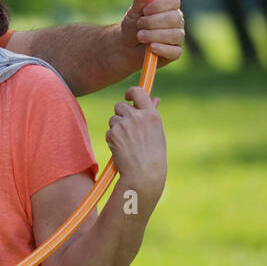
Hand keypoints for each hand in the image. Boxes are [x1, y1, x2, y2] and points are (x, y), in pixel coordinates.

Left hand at [106, 86, 166, 204]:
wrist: (144, 173)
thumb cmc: (154, 154)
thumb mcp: (157, 131)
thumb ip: (152, 114)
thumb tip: (155, 98)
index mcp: (151, 114)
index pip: (138, 92)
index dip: (131, 92)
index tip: (128, 97)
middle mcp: (137, 116)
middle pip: (120, 105)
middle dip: (121, 114)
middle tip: (127, 128)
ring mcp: (124, 124)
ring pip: (113, 119)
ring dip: (117, 128)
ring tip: (128, 142)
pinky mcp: (113, 133)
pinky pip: (109, 131)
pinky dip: (113, 138)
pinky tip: (122, 148)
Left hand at [120, 0, 184, 65]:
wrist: (125, 48)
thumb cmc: (132, 27)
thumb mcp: (133, 12)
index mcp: (168, 7)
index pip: (173, 0)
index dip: (159, 5)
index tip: (145, 10)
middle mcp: (176, 20)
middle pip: (174, 18)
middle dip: (152, 22)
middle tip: (139, 25)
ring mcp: (177, 36)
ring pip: (174, 35)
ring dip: (153, 35)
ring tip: (140, 36)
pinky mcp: (175, 52)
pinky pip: (174, 51)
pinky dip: (161, 49)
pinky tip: (151, 48)